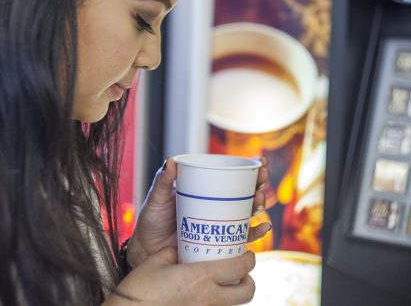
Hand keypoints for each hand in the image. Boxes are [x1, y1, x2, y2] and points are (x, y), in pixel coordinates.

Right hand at [104, 248, 255, 305]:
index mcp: (200, 277)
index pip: (240, 267)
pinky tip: (203, 294)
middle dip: (249, 280)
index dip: (249, 259)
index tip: (247, 253)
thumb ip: (174, 253)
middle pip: (247, 292)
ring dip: (234, 293)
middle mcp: (208, 297)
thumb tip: (181, 250)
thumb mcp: (156, 261)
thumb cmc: (139, 288)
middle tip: (241, 270)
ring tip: (224, 283)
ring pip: (234, 304)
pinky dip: (217, 302)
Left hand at [127, 157, 271, 267]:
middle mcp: (217, 205)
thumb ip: (163, 181)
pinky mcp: (220, 242)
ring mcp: (220, 223)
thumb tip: (170, 161)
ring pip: (248, 212)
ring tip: (260, 200)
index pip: (232, 174)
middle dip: (259, 184)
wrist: (147, 249)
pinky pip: (242, 237)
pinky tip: (264, 228)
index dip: (250, 168)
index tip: (260, 162)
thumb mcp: (157, 198)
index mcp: (205, 188)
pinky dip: (256, 232)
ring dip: (260, 204)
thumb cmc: (152, 220)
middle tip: (261, 180)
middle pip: (246, 191)